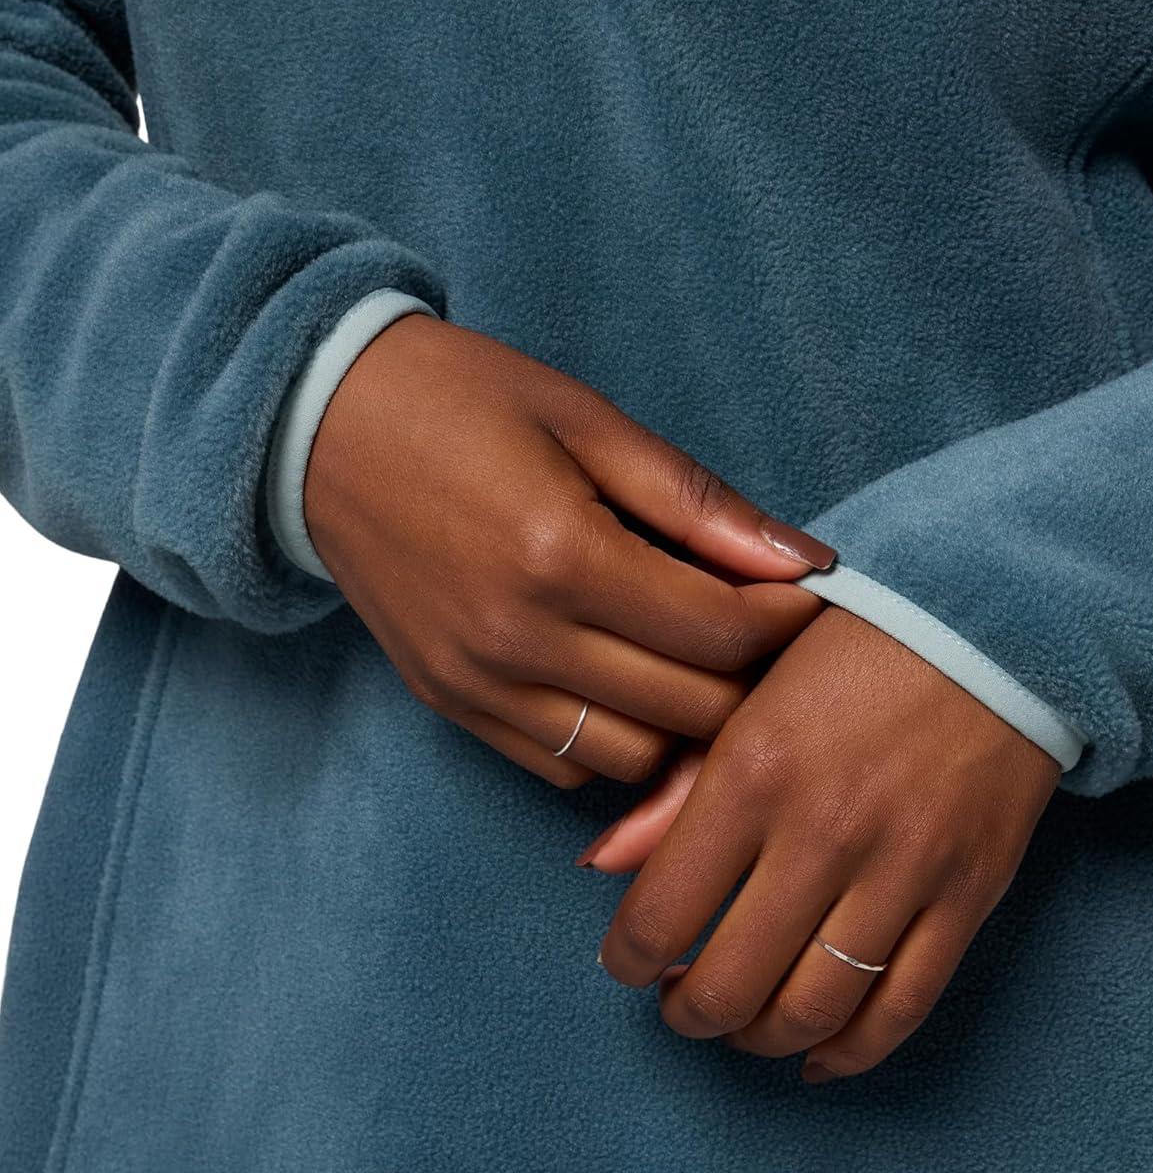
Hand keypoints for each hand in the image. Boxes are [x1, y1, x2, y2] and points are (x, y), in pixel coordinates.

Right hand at [305, 315, 830, 785]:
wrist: (319, 426)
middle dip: (753, 678)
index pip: (722, 632)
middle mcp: (518, 640)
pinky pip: (564, 770)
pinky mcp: (452, 706)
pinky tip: (627, 684)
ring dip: (686, 725)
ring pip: (635, 761)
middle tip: (770, 633)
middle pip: (691, 711)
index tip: (813, 594)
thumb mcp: (589, 421)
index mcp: (561, 554)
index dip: (789, 621)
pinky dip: (615, 743)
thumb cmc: (463, 402)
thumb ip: (698, 503)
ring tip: (700, 663)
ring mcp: (479, 685)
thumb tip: (805, 561)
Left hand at [590, 608, 1058, 1079]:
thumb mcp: (748, 691)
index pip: (662, 912)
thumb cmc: (851, 648)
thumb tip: (600, 867)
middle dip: (687, 1013)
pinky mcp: (967, 895)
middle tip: (678, 1002)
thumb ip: (673, 786)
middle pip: (731, 985)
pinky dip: (852, 1052)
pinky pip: (903, 1008)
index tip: (626, 961)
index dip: (627, 959)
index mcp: (754, 771)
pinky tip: (818, 1054)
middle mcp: (823, 832)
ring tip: (742, 1024)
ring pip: (815, 1011)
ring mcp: (903, 871)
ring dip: (761, 1039)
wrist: (991, 626)